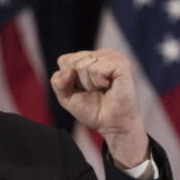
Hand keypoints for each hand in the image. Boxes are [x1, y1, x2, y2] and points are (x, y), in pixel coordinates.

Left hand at [51, 49, 147, 167]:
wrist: (112, 125)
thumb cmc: (93, 110)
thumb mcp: (67, 97)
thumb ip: (58, 82)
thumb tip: (69, 70)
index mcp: (89, 57)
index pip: (64, 61)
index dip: (69, 80)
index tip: (84, 90)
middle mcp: (101, 54)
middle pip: (73, 62)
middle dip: (79, 82)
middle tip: (95, 91)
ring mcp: (112, 57)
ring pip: (83, 65)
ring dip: (90, 84)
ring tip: (102, 90)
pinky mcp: (121, 63)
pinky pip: (96, 69)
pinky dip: (99, 82)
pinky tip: (109, 86)